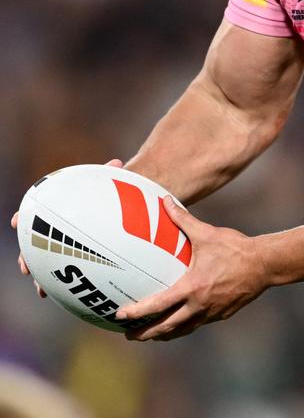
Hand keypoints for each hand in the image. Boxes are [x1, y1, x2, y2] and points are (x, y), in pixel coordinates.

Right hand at [13, 158, 127, 298]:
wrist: (131, 215)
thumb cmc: (119, 198)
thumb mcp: (116, 187)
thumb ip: (113, 177)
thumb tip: (116, 163)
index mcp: (63, 212)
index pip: (37, 214)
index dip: (25, 217)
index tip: (16, 221)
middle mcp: (60, 231)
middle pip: (37, 244)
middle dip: (29, 256)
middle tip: (25, 266)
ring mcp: (69, 248)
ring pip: (49, 265)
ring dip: (43, 277)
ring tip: (41, 289)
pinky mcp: (83, 263)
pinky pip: (70, 277)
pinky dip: (66, 287)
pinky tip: (65, 296)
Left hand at [116, 196, 269, 340]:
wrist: (266, 264)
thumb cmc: (236, 248)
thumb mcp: (208, 233)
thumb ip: (183, 219)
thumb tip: (164, 201)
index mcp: (192, 288)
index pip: (158, 306)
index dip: (137, 312)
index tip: (119, 316)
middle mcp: (199, 305)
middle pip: (166, 327)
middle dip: (146, 333)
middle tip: (130, 335)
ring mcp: (212, 312)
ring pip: (183, 330)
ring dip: (164, 334)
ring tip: (152, 335)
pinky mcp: (223, 314)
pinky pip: (199, 323)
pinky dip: (185, 327)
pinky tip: (181, 323)